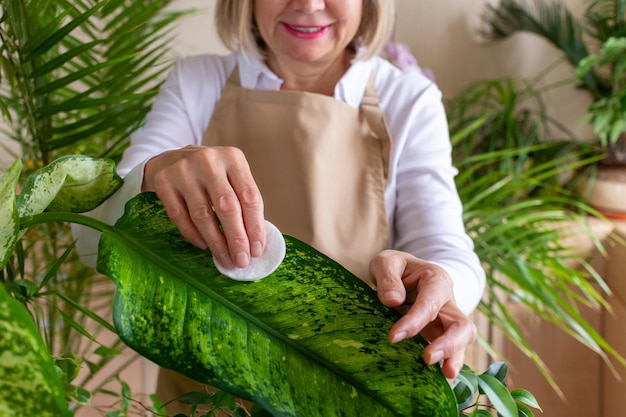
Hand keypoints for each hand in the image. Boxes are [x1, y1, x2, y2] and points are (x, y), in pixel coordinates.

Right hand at [142, 145, 264, 268]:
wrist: (171, 158)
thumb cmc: (211, 174)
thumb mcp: (231, 176)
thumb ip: (243, 202)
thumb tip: (254, 242)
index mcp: (233, 158)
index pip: (249, 197)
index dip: (255, 226)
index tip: (257, 250)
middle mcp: (209, 161)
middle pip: (227, 207)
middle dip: (237, 239)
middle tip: (242, 261)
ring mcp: (183, 171)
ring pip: (203, 215)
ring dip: (216, 242)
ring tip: (225, 259)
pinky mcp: (163, 182)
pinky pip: (180, 216)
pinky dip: (193, 235)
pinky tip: (204, 246)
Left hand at [370, 250, 476, 378]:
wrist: (402, 273)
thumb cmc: (395, 268)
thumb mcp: (386, 262)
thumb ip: (388, 277)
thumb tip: (393, 301)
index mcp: (436, 280)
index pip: (430, 303)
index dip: (414, 321)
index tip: (393, 337)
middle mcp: (448, 302)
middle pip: (461, 325)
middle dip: (449, 344)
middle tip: (428, 358)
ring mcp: (447, 321)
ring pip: (462, 341)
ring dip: (454, 358)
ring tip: (445, 375)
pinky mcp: (440, 335)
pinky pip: (450, 351)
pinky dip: (445, 364)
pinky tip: (436, 380)